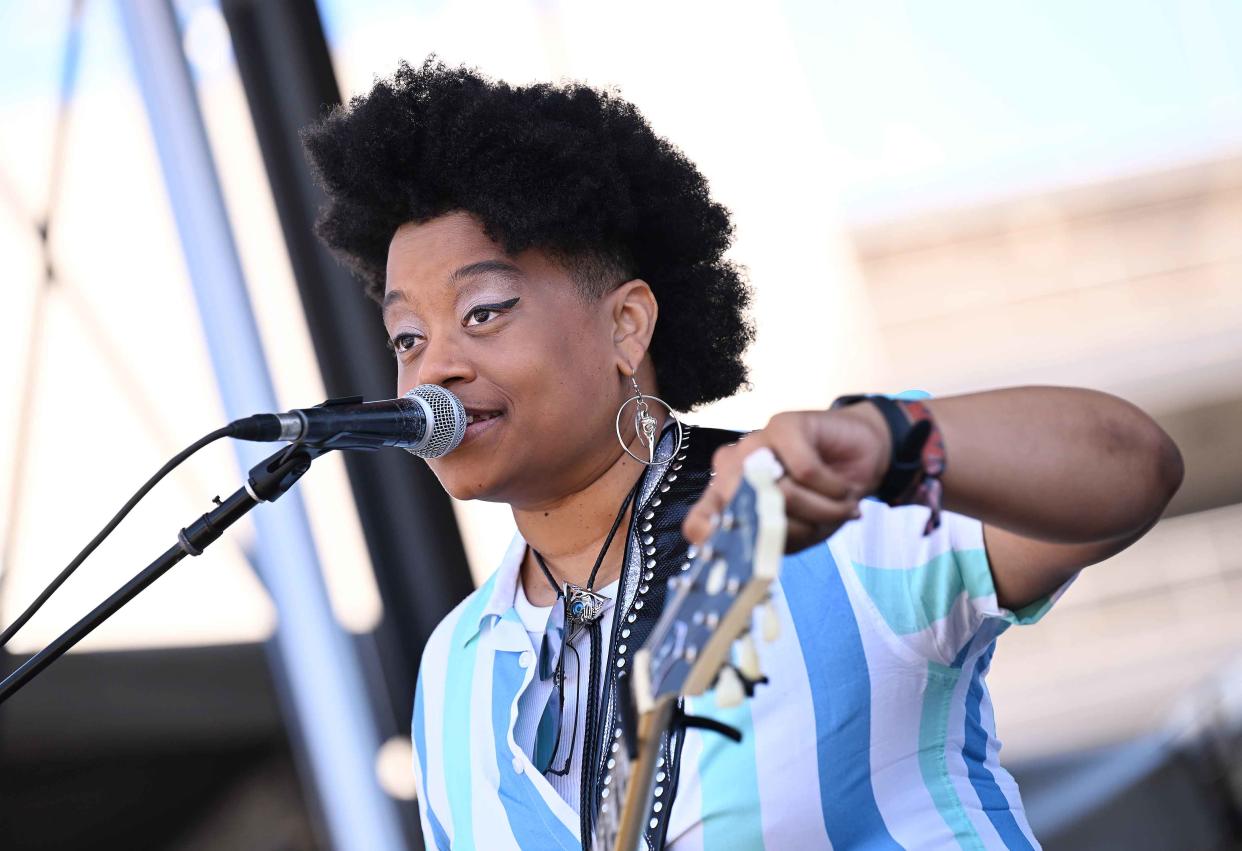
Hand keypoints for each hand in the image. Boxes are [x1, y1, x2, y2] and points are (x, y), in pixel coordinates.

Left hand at [683, 406, 891, 552]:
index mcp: (727, 497)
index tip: (747, 556)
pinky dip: (833, 488)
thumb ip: (775, 539)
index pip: (698, 523)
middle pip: (749, 512)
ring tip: (840, 506)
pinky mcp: (783, 424)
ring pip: (782, 492)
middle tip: (819, 527)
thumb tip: (761, 549)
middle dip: (793, 529)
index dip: (714, 542)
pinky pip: (806, 470)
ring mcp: (755, 442)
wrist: (863, 456)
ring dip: (822, 509)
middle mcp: (733, 468)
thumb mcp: (801, 531)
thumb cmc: (824, 497)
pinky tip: (842, 487)